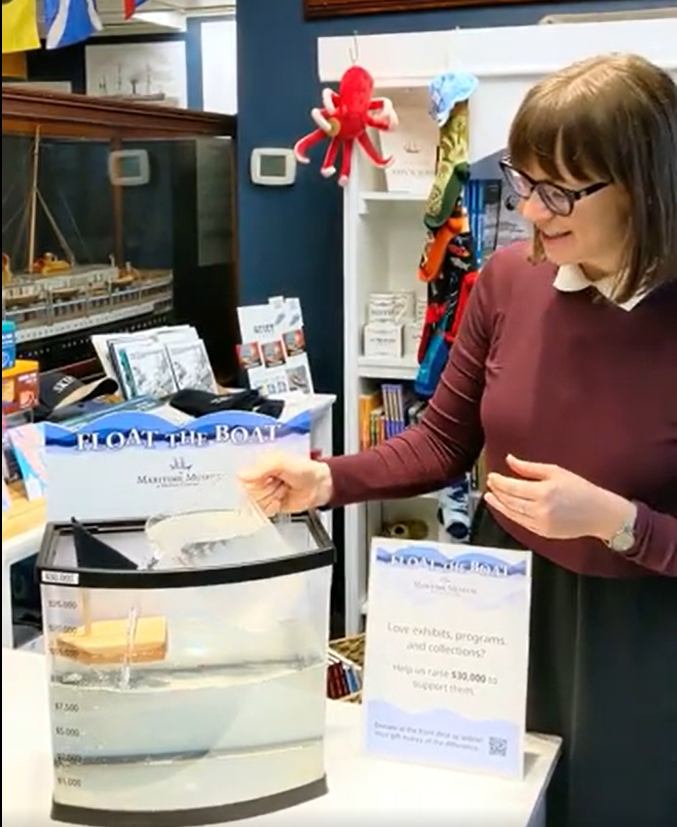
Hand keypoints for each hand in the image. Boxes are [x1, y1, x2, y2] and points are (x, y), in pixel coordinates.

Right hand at [238, 452, 333, 516]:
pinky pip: (261, 511)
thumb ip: (262, 468)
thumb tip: (241, 475)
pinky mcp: (268, 506)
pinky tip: (281, 500)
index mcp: (258, 463)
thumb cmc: (304, 470)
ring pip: (255, 502)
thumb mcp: (282, 462)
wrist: (318, 487)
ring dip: (271, 497)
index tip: (263, 478)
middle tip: (278, 482)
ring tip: (282, 489)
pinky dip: (272, 507)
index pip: (242, 475)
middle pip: (248, 491)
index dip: (251, 479)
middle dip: (265, 488)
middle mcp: (258, 478)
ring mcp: (263, 493)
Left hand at [485, 454, 635, 541]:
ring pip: (512, 514)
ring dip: (499, 505)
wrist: (600, 514)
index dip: (499, 482)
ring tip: (491, 497)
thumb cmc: (581, 489)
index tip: (491, 476)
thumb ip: (529, 468)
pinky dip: (510, 515)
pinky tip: (505, 508)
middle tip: (490, 484)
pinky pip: (521, 523)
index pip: (512, 488)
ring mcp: (541, 524)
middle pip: (509, 501)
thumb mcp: (556, 472)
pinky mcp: (543, 533)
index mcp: (543, 492)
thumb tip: (509, 459)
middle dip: (497, 492)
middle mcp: (540, 510)